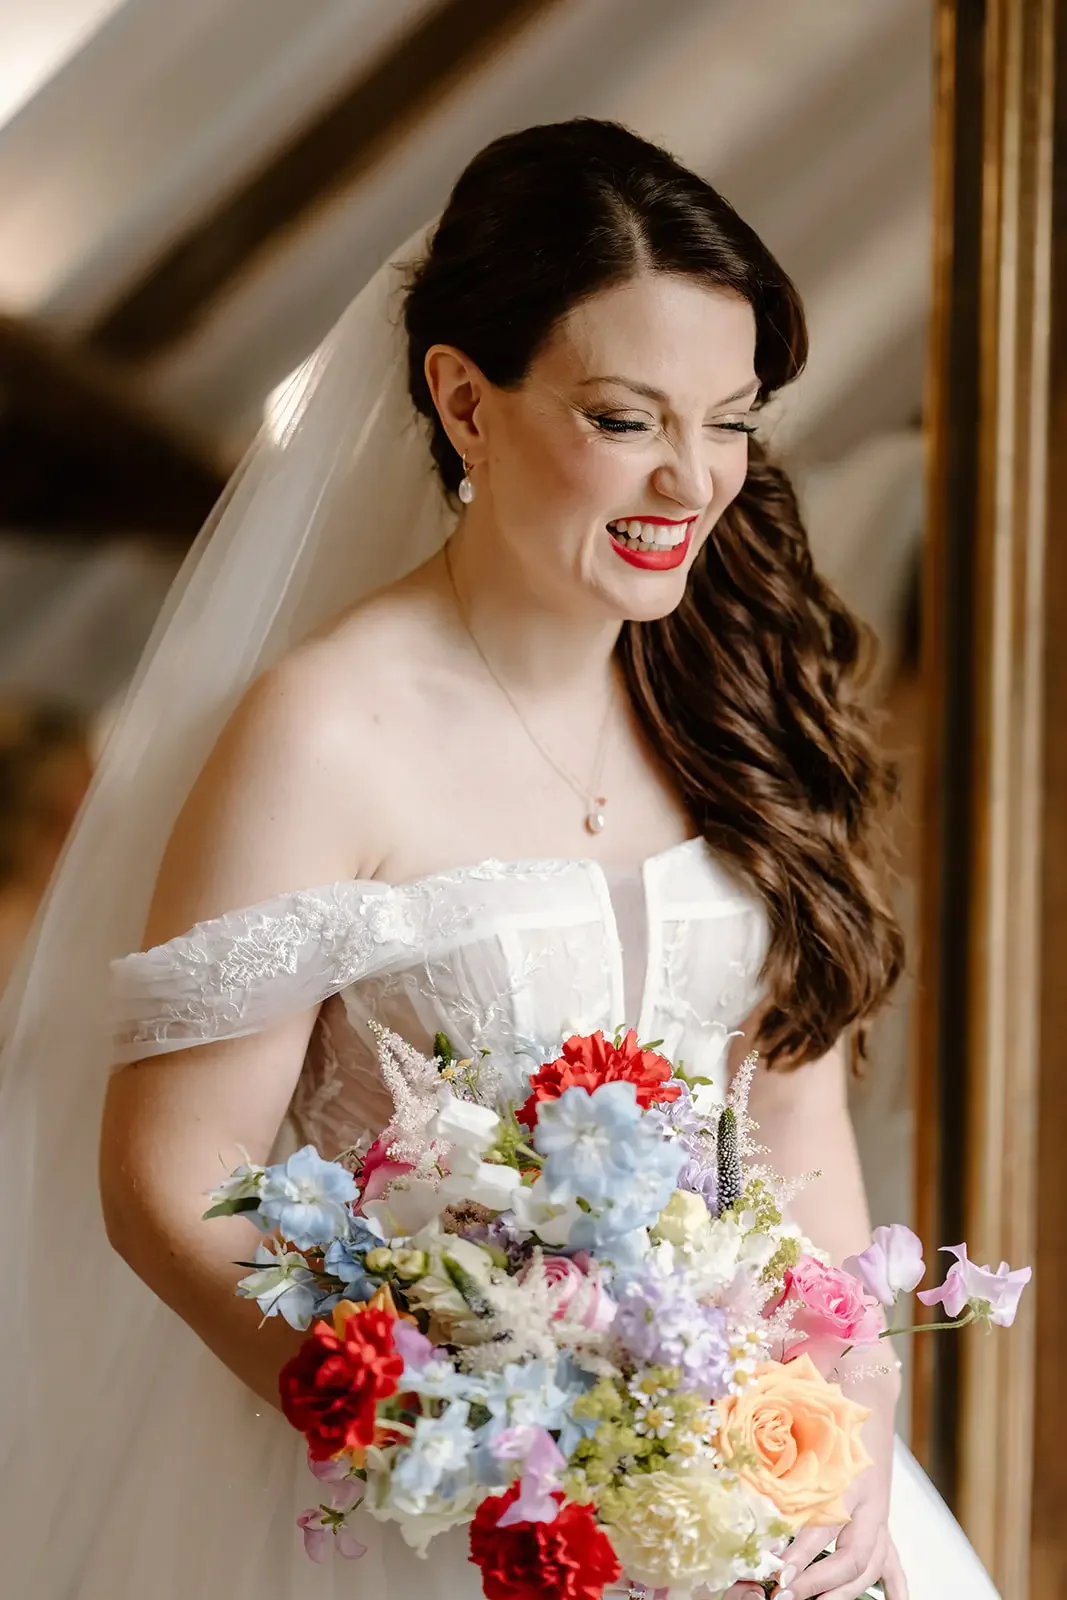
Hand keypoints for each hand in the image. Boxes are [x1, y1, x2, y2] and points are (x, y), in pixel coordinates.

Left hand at [772, 1371, 908, 1599]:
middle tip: (786, 1595)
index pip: (825, 1523)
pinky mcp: (883, 1523)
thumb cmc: (826, 1411)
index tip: (779, 1571)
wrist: (867, 1398)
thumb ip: (769, 1441)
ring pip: (872, 1565)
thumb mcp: (796, 1423)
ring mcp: (879, 1515)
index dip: (802, 1550)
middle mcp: (868, 1500)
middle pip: (853, 1554)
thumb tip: (729, 1451)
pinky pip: (893, 1562)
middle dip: (820, 1581)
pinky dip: (896, 1589)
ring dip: (845, 1592)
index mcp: (847, 1476)